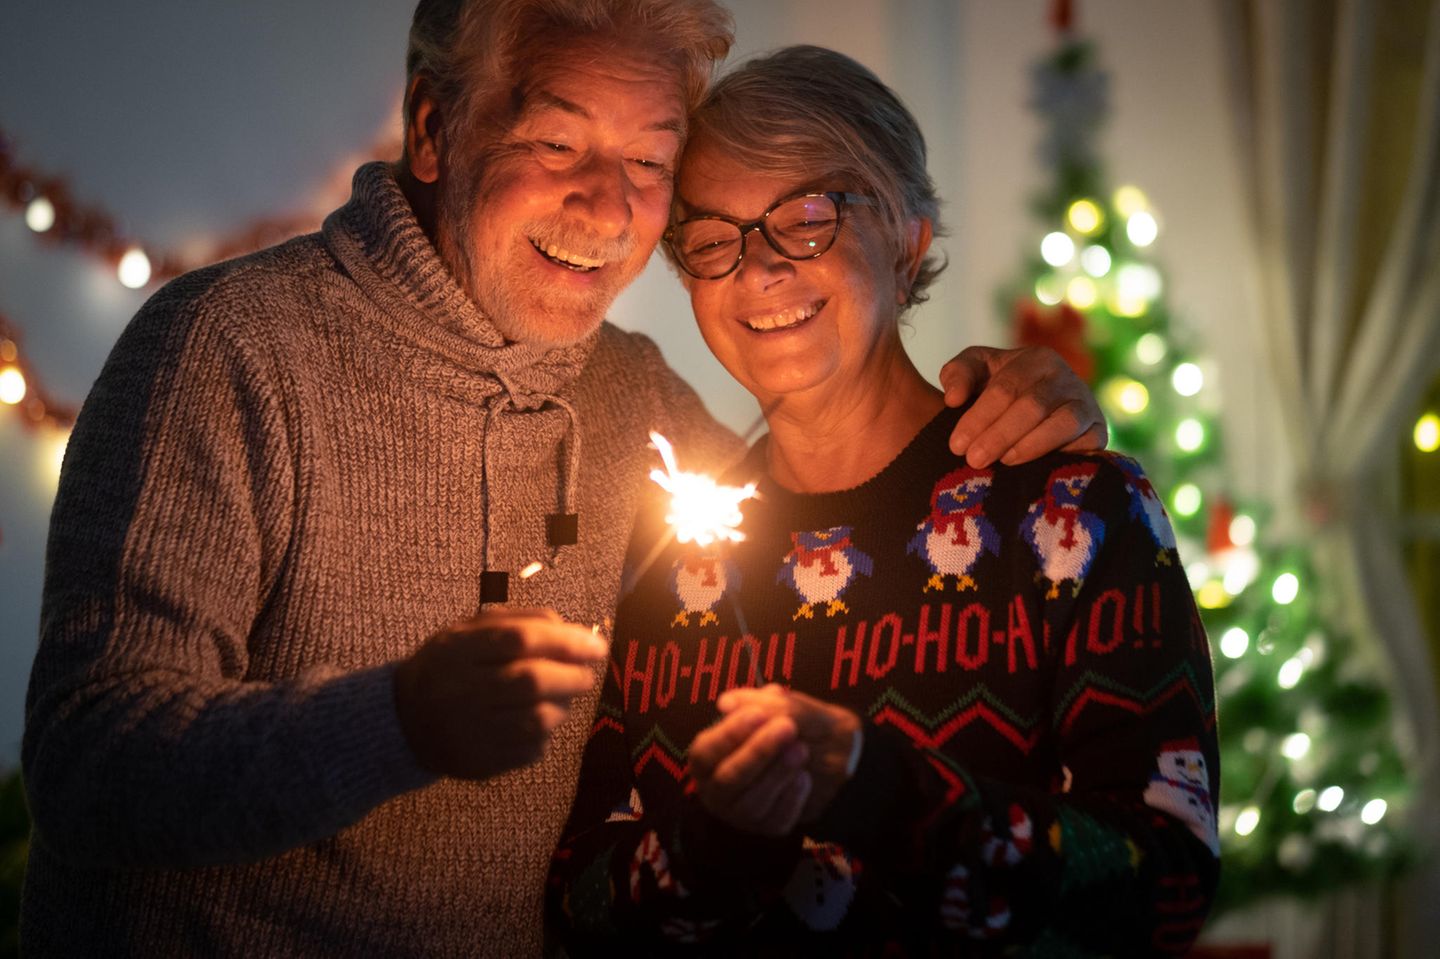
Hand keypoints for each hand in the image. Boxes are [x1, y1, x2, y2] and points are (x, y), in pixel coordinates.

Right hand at [393, 609, 606, 779]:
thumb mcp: (468, 631)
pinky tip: (538, 721)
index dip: (564, 641)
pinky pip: (531, 749)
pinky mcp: (479, 763)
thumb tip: (572, 629)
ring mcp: (468, 731)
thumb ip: (518, 621)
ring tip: (563, 697)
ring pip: (537, 719)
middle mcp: (459, 690)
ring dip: (563, 707)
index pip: (518, 640)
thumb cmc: (450, 667)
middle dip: (572, 676)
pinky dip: (546, 734)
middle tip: (587, 674)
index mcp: (456, 650)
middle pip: (531, 681)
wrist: (403, 722)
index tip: (596, 645)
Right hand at [716, 685, 860, 822]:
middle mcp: (717, 788)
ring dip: (777, 774)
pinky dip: (791, 798)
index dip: (729, 733)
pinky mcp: (768, 827)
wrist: (833, 750)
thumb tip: (726, 703)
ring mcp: (741, 813)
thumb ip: (756, 702)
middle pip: (728, 778)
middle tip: (787, 728)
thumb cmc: (793, 724)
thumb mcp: (781, 706)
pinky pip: (776, 820)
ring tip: (801, 750)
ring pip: (751, 802)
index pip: (705, 751)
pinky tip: (805, 778)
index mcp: (708, 757)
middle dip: (758, 753)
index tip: (758, 714)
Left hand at [939, 345, 1106, 466]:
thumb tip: (953, 399)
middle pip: (1033, 406)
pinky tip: (1036, 470)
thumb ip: (958, 374)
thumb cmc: (1001, 389)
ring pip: (1063, 424)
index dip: (979, 417)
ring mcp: (1087, 404)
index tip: (957, 445)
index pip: (1005, 387)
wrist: (1041, 409)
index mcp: (1036, 359)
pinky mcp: (1099, 432)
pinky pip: (1086, 445)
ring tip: (1004, 462)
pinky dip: (1061, 457)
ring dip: (1030, 446)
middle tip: (974, 460)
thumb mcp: (977, 371)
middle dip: (999, 435)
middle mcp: (1066, 377)